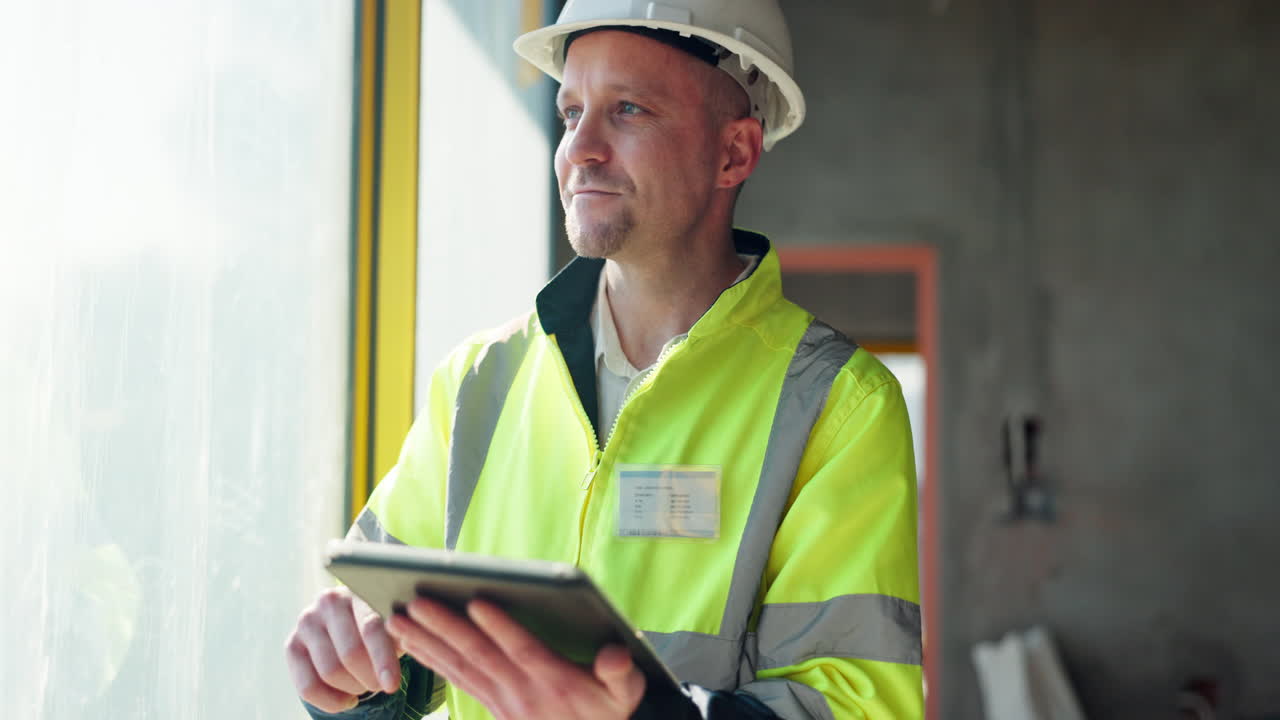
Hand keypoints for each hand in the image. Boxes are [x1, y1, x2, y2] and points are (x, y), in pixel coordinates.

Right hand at [285, 587, 404, 712]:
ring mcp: (307, 621)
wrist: (353, 623)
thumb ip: (402, 630)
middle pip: (350, 654)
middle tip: (381, 684)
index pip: (371, 628)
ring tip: (365, 685)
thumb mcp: (396, 623)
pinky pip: (307, 687)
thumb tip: (411, 640)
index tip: (391, 685)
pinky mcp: (292, 644)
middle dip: (370, 678)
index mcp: (361, 590)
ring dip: (354, 689)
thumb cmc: (384, 624)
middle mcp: (329, 601)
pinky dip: (331, 702)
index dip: (382, 659)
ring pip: (330, 672)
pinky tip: (348, 700)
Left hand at [386, 597, 645, 719]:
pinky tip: (411, 642)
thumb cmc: (608, 712)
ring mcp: (502, 700)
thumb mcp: (624, 694)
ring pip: (460, 667)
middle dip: (445, 627)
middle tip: (415, 602)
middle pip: (479, 655)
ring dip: (427, 642)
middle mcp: (522, 691)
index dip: (500, 627)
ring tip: (397, 619)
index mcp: (554, 681)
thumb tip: (615, 654)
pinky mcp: (491, 704)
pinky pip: (457, 679)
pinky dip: (432, 660)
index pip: (522, 650)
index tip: (477, 601)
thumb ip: (620, 673)